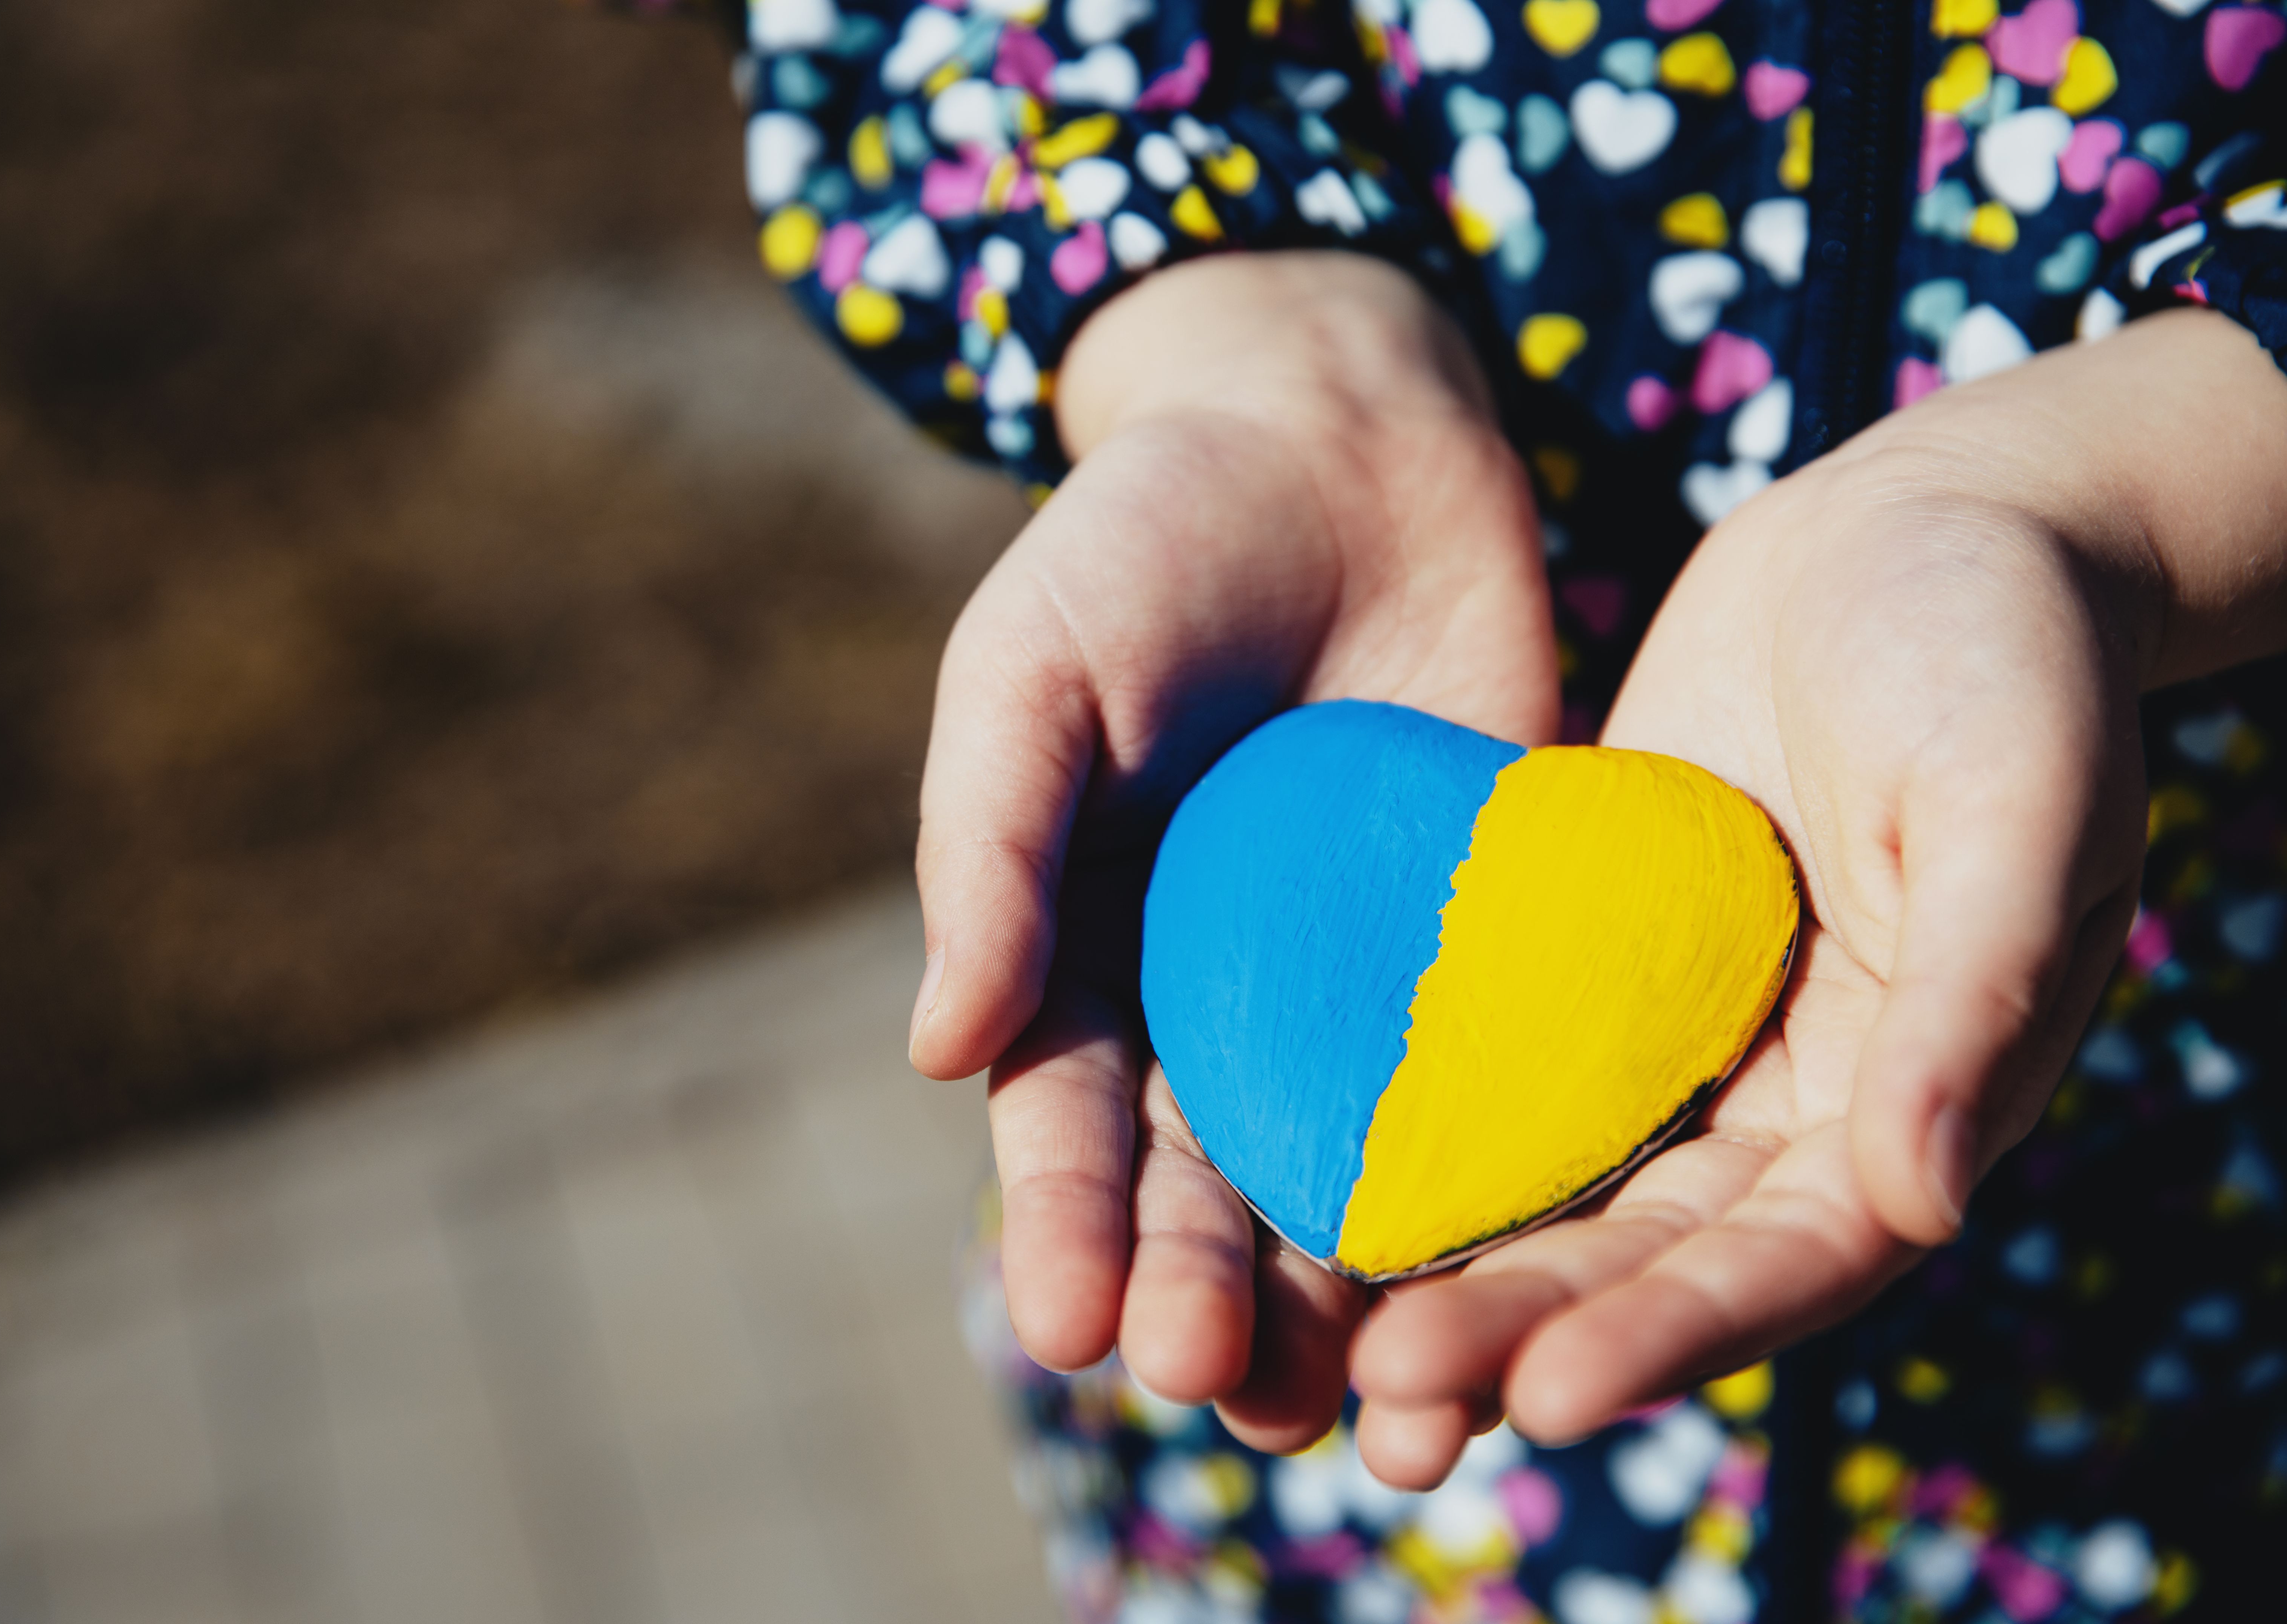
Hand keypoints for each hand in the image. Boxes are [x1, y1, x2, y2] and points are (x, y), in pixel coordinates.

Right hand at [911, 252, 1559, 1448]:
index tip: (1068, 1329)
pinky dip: (1492, 1197)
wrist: (1342, 442)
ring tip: (1362, 1413)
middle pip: (1207, 1183)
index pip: (1068, 1120)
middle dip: (1205, 1293)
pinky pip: (1490, 1089)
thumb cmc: (1147, 541)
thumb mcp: (1032, 674)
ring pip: (1343, 1179)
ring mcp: (1353, 987)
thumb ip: (990, 850)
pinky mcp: (1484, 952)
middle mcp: (1214, 999)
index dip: (1065, 1225)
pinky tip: (1507, 1288)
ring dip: (1346, 1300)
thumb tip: (942, 1048)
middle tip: (1215, 1390)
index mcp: (1082, 953)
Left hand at [1349, 308, 2286, 1482]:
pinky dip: (1425, 1118)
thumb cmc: (2013, 654)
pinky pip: (1504, 1053)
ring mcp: (1682, 1028)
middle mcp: (1787, 1096)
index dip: (1673, 1334)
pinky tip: (1309, 1165)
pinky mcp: (1597, 950)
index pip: (1785, 1259)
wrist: (1929, 532)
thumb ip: (1976, 997)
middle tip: (1391, 1403)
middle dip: (1524, 1329)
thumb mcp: (2020, 804)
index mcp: (1907, 1100)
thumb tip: (1923, 1198)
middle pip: (1646, 1250)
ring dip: (1455, 1262)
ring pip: (1559, 1178)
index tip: (1546, 1397)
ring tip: (1331, 1341)